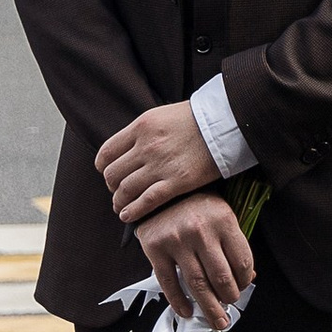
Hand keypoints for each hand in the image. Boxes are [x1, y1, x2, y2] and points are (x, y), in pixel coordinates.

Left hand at [96, 99, 221, 224]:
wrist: (227, 122)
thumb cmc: (198, 118)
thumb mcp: (163, 115)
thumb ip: (144, 132)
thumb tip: (129, 150)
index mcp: (141, 126)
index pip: (107, 152)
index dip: (104, 167)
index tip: (109, 173)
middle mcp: (146, 146)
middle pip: (113, 174)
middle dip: (111, 186)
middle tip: (117, 191)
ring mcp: (160, 165)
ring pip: (125, 190)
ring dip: (119, 202)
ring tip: (121, 207)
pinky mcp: (177, 182)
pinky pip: (146, 201)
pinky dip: (132, 211)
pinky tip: (127, 216)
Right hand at [135, 191, 255, 328]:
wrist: (160, 193)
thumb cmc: (197, 205)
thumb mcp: (221, 216)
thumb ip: (233, 244)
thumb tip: (247, 278)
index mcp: (224, 220)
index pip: (241, 260)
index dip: (244, 281)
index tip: (242, 289)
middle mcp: (201, 230)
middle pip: (220, 276)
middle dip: (228, 298)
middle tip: (229, 310)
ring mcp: (177, 240)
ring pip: (197, 284)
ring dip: (209, 307)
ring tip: (216, 320)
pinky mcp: (155, 249)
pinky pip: (169, 282)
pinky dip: (179, 301)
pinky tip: (187, 311)